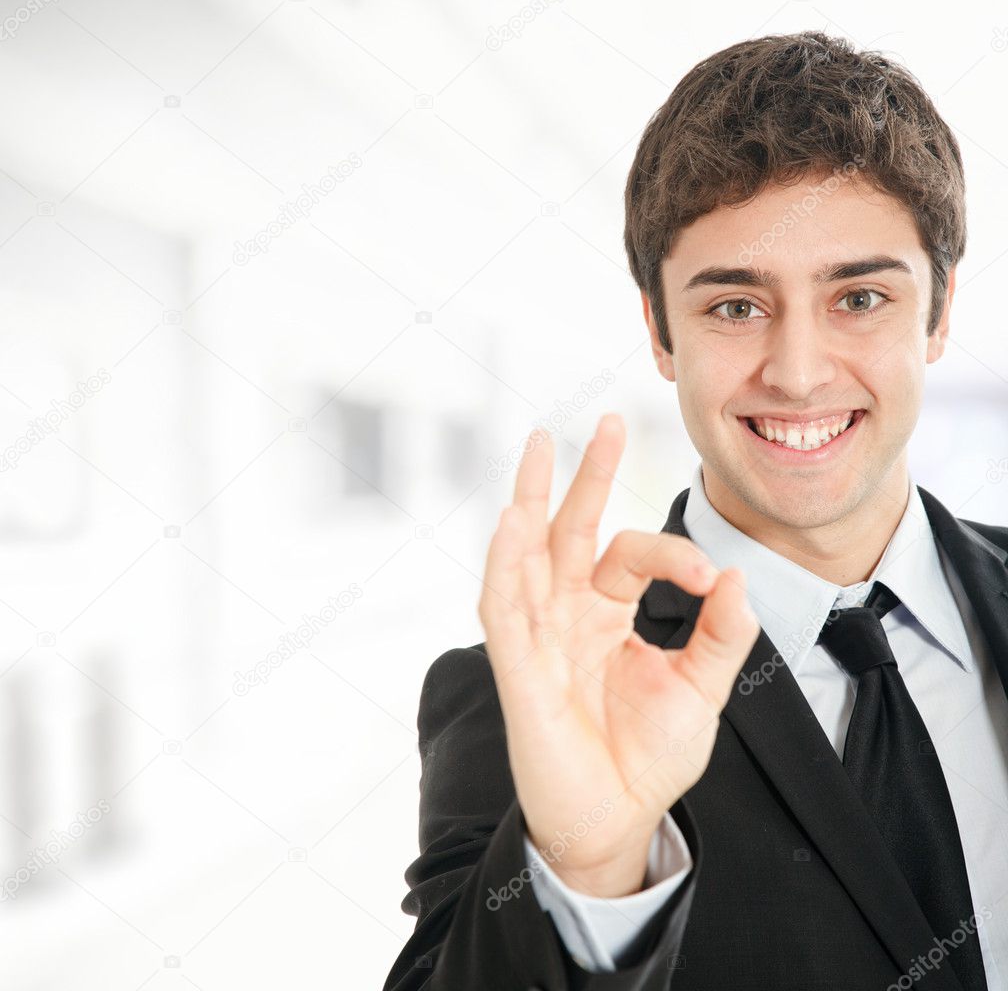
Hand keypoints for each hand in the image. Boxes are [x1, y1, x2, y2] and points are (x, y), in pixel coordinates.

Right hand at [478, 413, 759, 896]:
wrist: (619, 819)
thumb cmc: (649, 755)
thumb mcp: (700, 689)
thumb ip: (719, 634)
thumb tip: (736, 577)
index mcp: (607, 612)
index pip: (633, 554)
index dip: (674, 554)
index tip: (710, 576)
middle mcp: (568, 612)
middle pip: (570, 529)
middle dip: (586, 475)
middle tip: (606, 420)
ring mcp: (540, 634)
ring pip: (526, 552)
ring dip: (531, 498)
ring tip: (539, 444)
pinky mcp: (518, 667)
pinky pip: (504, 606)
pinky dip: (505, 562)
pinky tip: (513, 520)